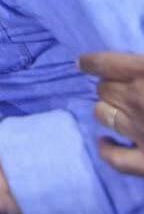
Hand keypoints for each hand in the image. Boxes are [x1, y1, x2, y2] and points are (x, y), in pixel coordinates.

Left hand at [80, 51, 143, 174]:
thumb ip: (142, 65)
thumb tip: (131, 66)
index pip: (104, 63)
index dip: (91, 63)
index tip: (83, 63)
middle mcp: (136, 99)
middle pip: (103, 89)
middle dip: (108, 88)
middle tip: (119, 90)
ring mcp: (140, 132)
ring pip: (102, 114)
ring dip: (107, 111)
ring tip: (117, 111)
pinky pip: (114, 158)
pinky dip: (107, 150)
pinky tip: (105, 143)